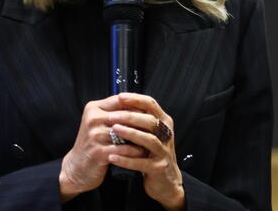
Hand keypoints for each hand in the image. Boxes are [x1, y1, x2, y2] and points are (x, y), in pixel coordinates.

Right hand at [59, 95, 146, 201]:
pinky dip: (135, 152)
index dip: (138, 105)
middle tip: (157, 126)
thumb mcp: (100, 123)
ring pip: (127, 133)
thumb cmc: (93, 144)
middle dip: (142, 122)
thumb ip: (116, 112)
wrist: (77, 168)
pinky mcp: (98, 152)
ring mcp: (94, 135)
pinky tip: (143, 154)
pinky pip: (123, 149)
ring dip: (141, 138)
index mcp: (93, 108)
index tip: (151, 111)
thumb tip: (142, 105)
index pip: (121, 100)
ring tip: (153, 140)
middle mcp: (92, 119)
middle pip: (125, 115)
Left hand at [107, 93, 184, 210]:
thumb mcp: (151, 133)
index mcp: (164, 122)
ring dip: (130, 134)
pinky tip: (112, 157)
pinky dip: (126, 159)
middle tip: (111, 116)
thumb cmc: (152, 153)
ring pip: (148, 139)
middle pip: (150, 121)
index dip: (136, 99)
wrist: (165, 180)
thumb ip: (141, 119)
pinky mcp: (159, 167)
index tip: (120, 97)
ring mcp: (164, 151)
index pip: (152, 105)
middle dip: (130, 117)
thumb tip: (120, 102)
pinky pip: (141, 163)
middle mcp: (166, 134)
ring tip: (114, 130)